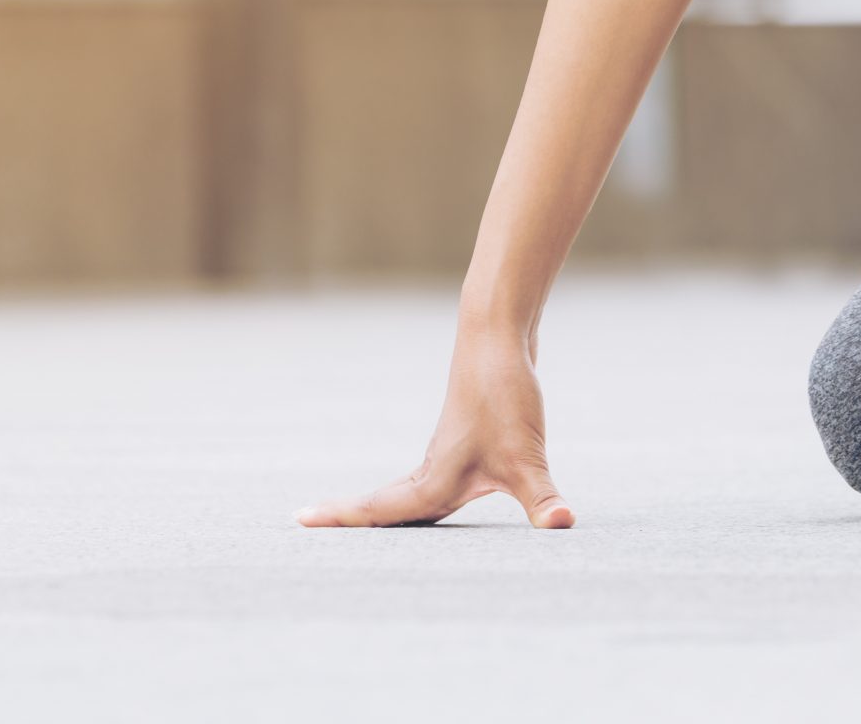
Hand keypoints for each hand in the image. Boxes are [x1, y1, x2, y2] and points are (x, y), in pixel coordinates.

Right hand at [296, 323, 572, 528]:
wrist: (498, 337)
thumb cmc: (504, 395)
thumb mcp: (528, 457)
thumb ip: (543, 497)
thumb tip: (562, 524)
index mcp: (435, 479)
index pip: (383, 512)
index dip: (345, 521)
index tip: (298, 520)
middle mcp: (433, 468)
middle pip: (384, 504)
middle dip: (351, 518)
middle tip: (305, 523)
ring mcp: (447, 452)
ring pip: (406, 491)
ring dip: (380, 508)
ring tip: (356, 524)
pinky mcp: (465, 439)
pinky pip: (429, 478)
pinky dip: (414, 494)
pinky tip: (431, 500)